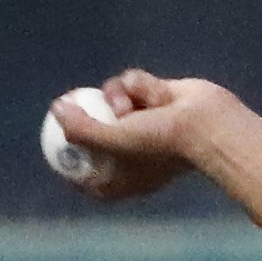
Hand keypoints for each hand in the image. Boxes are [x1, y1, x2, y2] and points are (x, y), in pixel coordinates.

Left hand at [52, 69, 229, 204]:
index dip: (70, 155)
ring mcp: (145, 123)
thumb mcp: (113, 141)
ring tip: (130, 104)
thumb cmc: (160, 143)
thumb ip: (80, 129)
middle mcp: (131, 152)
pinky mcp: (156, 97)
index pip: (86, 171)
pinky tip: (157, 94)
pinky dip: (140, 85)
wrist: (207, 124)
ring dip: (117, 96)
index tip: (54, 139)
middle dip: (88, 115)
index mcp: (122, 177)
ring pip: (112, 99)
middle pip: (96, 130)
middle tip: (69, 103)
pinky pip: (133, 83)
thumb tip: (56, 109)